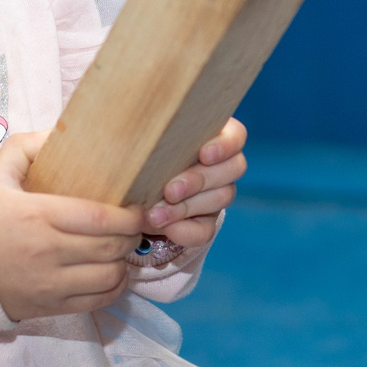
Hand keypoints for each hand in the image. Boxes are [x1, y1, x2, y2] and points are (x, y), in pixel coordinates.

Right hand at [0, 133, 148, 321]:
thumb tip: (63, 133)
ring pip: (109, 275)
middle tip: (133, 226)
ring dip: (124, 261)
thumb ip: (30, 146)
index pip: (100, 218)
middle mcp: (48, 251)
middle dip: (132, 235)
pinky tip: (113, 273)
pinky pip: (98, 301)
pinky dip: (115, 287)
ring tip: (122, 248)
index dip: (129, 215)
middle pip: (111, 246)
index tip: (137, 208)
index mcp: (38, 215)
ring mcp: (50, 283)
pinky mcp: (51, 307)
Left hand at [144, 117, 247, 249]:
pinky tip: (168, 230)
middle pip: (233, 168)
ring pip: (221, 198)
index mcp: (210, 136)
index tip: (205, 154)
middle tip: (170, 191)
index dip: (225, 145)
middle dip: (198, 180)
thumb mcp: (142, 146)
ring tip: (156, 214)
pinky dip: (186, 231)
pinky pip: (206, 230)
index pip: (236, 135)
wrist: (130, 195)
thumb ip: (147, 140)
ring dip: (186, 207)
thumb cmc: (137, 157)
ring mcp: (217, 194)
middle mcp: (221, 165)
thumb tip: (144, 140)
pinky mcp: (207, 222)